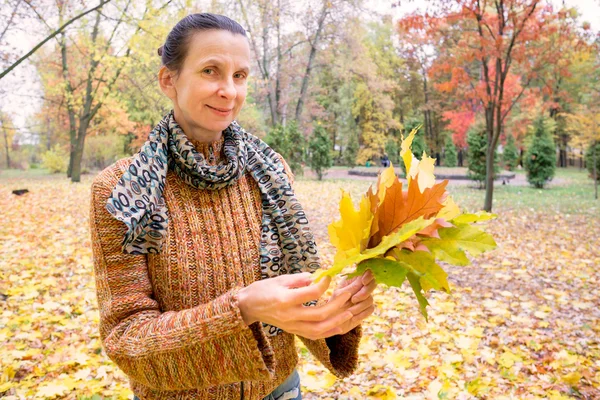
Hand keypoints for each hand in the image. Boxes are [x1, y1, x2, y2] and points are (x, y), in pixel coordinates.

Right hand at [237, 272, 354, 340]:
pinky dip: (328, 331)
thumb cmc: (263, 289)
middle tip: (347, 294)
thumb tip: (318, 276)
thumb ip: (300, 279)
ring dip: (335, 322)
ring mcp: (292, 326)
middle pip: (318, 315)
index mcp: (285, 299)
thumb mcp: (280, 279)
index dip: (324, 284)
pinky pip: (314, 335)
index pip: (311, 293)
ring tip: (348, 313)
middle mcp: (290, 315)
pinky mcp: (293, 331)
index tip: (330, 276)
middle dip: (336, 305)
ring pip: (318, 330)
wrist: (248, 306)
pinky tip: (339, 326)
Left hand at [327, 269, 376, 335]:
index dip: (368, 276)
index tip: (363, 281)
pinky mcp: (367, 308)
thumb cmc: (332, 305)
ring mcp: (365, 298)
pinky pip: (370, 309)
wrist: (331, 322)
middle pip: (372, 285)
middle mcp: (361, 287)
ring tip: (349, 311)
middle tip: (353, 300)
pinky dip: (362, 313)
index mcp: (353, 280)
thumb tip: (362, 278)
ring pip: (370, 299)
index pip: (366, 273)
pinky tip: (353, 317)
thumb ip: (351, 287)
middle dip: (364, 293)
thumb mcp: (339, 294)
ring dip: (360, 306)